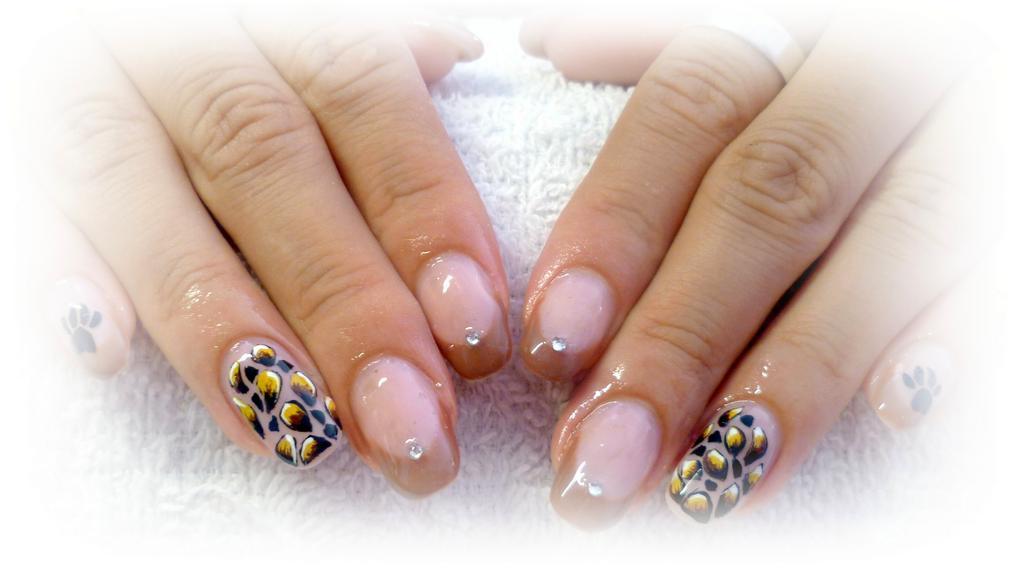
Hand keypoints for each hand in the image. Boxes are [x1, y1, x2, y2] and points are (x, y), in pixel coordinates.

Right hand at [36, 4, 505, 495]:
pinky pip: (38, 207)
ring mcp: (99, 97)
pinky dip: (66, 273)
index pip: (369, 102)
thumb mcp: (305, 19)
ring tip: (301, 431)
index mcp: (283, 22)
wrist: (99, 7)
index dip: (427, 218)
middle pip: (275, 172)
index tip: (475, 331)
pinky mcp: (28, 145)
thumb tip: (455, 54)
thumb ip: (366, 54)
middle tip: (410, 424)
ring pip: (156, 208)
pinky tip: (107, 353)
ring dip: (230, 324)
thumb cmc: (238, 36)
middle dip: (350, 308)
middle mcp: (191, 55)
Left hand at [519, 3, 992, 527]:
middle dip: (678, 337)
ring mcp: (961, 130)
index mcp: (784, 28)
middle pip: (766, 201)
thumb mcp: (755, 23)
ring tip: (712, 472)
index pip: (684, 116)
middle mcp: (872, 74)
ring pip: (888, 244)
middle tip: (603, 453)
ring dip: (795, 369)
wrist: (958, 36)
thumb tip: (551, 44)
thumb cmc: (824, 56)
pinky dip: (950, 328)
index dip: (613, 230)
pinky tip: (895, 408)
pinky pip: (996, 262)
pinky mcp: (1016, 195)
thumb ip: (654, 43)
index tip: (550, 346)